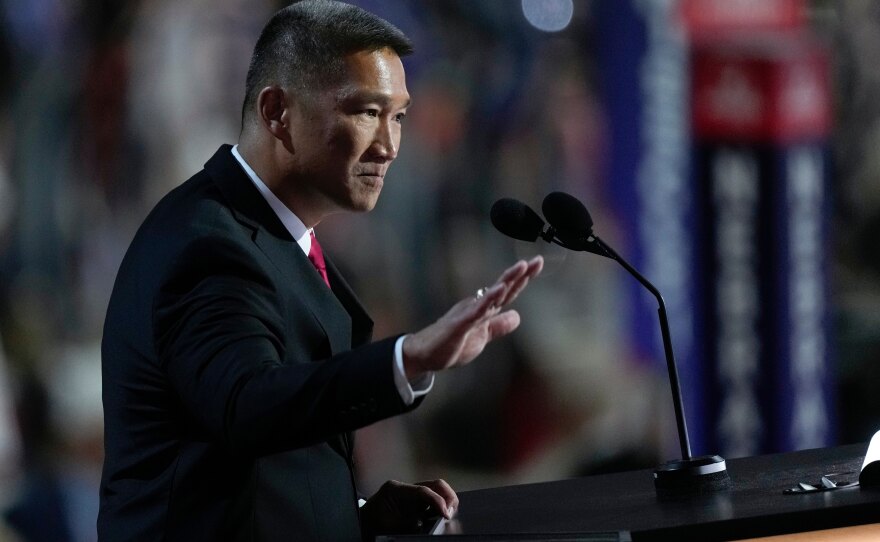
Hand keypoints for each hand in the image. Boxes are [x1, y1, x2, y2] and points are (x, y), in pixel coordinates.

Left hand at [360, 479, 458, 537]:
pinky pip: (432, 500)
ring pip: (436, 490)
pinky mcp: (414, 502)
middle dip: (447, 497)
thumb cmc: (371, 525)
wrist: (362, 524)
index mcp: (395, 489)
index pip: (423, 491)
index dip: (438, 501)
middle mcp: (405, 488)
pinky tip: (441, 516)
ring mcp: (410, 494)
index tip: (446, 513)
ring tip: (447, 515)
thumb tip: (427, 523)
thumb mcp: (390, 526)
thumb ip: (409, 523)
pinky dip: (440, 507)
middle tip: (451, 513)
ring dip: (445, 501)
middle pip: (434, 485)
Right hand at [402, 256, 542, 379]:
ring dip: (507, 280)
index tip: (537, 264)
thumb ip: (498, 326)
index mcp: (484, 309)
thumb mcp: (482, 337)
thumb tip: (517, 316)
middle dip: (520, 274)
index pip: (507, 292)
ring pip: (491, 294)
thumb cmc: (451, 344)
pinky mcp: (460, 323)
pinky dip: (488, 300)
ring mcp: (468, 313)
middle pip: (502, 288)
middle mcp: (477, 306)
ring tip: (521, 267)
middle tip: (537, 260)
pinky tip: (499, 290)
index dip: (522, 279)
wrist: (425, 354)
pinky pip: (476, 310)